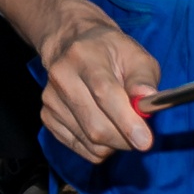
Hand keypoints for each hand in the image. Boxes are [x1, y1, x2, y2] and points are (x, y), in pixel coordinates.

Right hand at [38, 0, 159, 162]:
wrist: (72, 45)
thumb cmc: (111, 52)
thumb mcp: (136, 55)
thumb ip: (144, 78)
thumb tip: (147, 100)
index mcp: (85, 56)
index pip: (104, 93)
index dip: (126, 120)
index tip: (145, 141)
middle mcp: (62, 76)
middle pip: (96, 126)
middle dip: (125, 139)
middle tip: (140, 134)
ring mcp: (51, 98)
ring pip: (90, 142)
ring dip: (114, 143)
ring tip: (119, 122)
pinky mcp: (47, 116)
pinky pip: (81, 148)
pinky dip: (99, 147)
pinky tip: (102, 125)